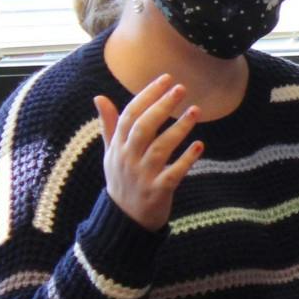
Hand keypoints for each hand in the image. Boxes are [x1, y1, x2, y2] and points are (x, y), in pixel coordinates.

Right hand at [94, 75, 203, 230]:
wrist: (125, 219)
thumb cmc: (121, 179)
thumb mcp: (111, 152)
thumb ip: (110, 125)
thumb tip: (99, 97)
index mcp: (118, 146)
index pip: (130, 115)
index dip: (147, 95)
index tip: (165, 79)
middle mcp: (128, 159)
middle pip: (144, 128)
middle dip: (162, 106)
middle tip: (181, 88)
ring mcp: (143, 176)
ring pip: (160, 148)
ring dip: (179, 128)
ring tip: (196, 111)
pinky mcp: (158, 191)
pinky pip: (174, 173)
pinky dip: (187, 159)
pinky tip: (200, 146)